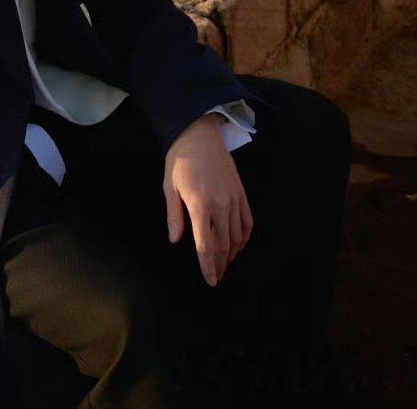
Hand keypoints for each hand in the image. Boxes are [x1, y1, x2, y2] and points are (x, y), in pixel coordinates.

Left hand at [163, 113, 252, 286]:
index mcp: (200, 206)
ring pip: (237, 236)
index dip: (208, 266)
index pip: (206, 245)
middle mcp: (220, 206)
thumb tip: (175, 240)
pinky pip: (247, 222)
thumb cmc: (180, 161)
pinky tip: (237, 245)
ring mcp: (234, 200)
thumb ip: (174, 215)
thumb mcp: (169, 187)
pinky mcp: (242, 194)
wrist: (200, 136)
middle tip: (217, 277)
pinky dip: (244, 238)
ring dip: (231, 254)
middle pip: (223, 245)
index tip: (211, 280)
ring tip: (225, 264)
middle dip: (220, 265)